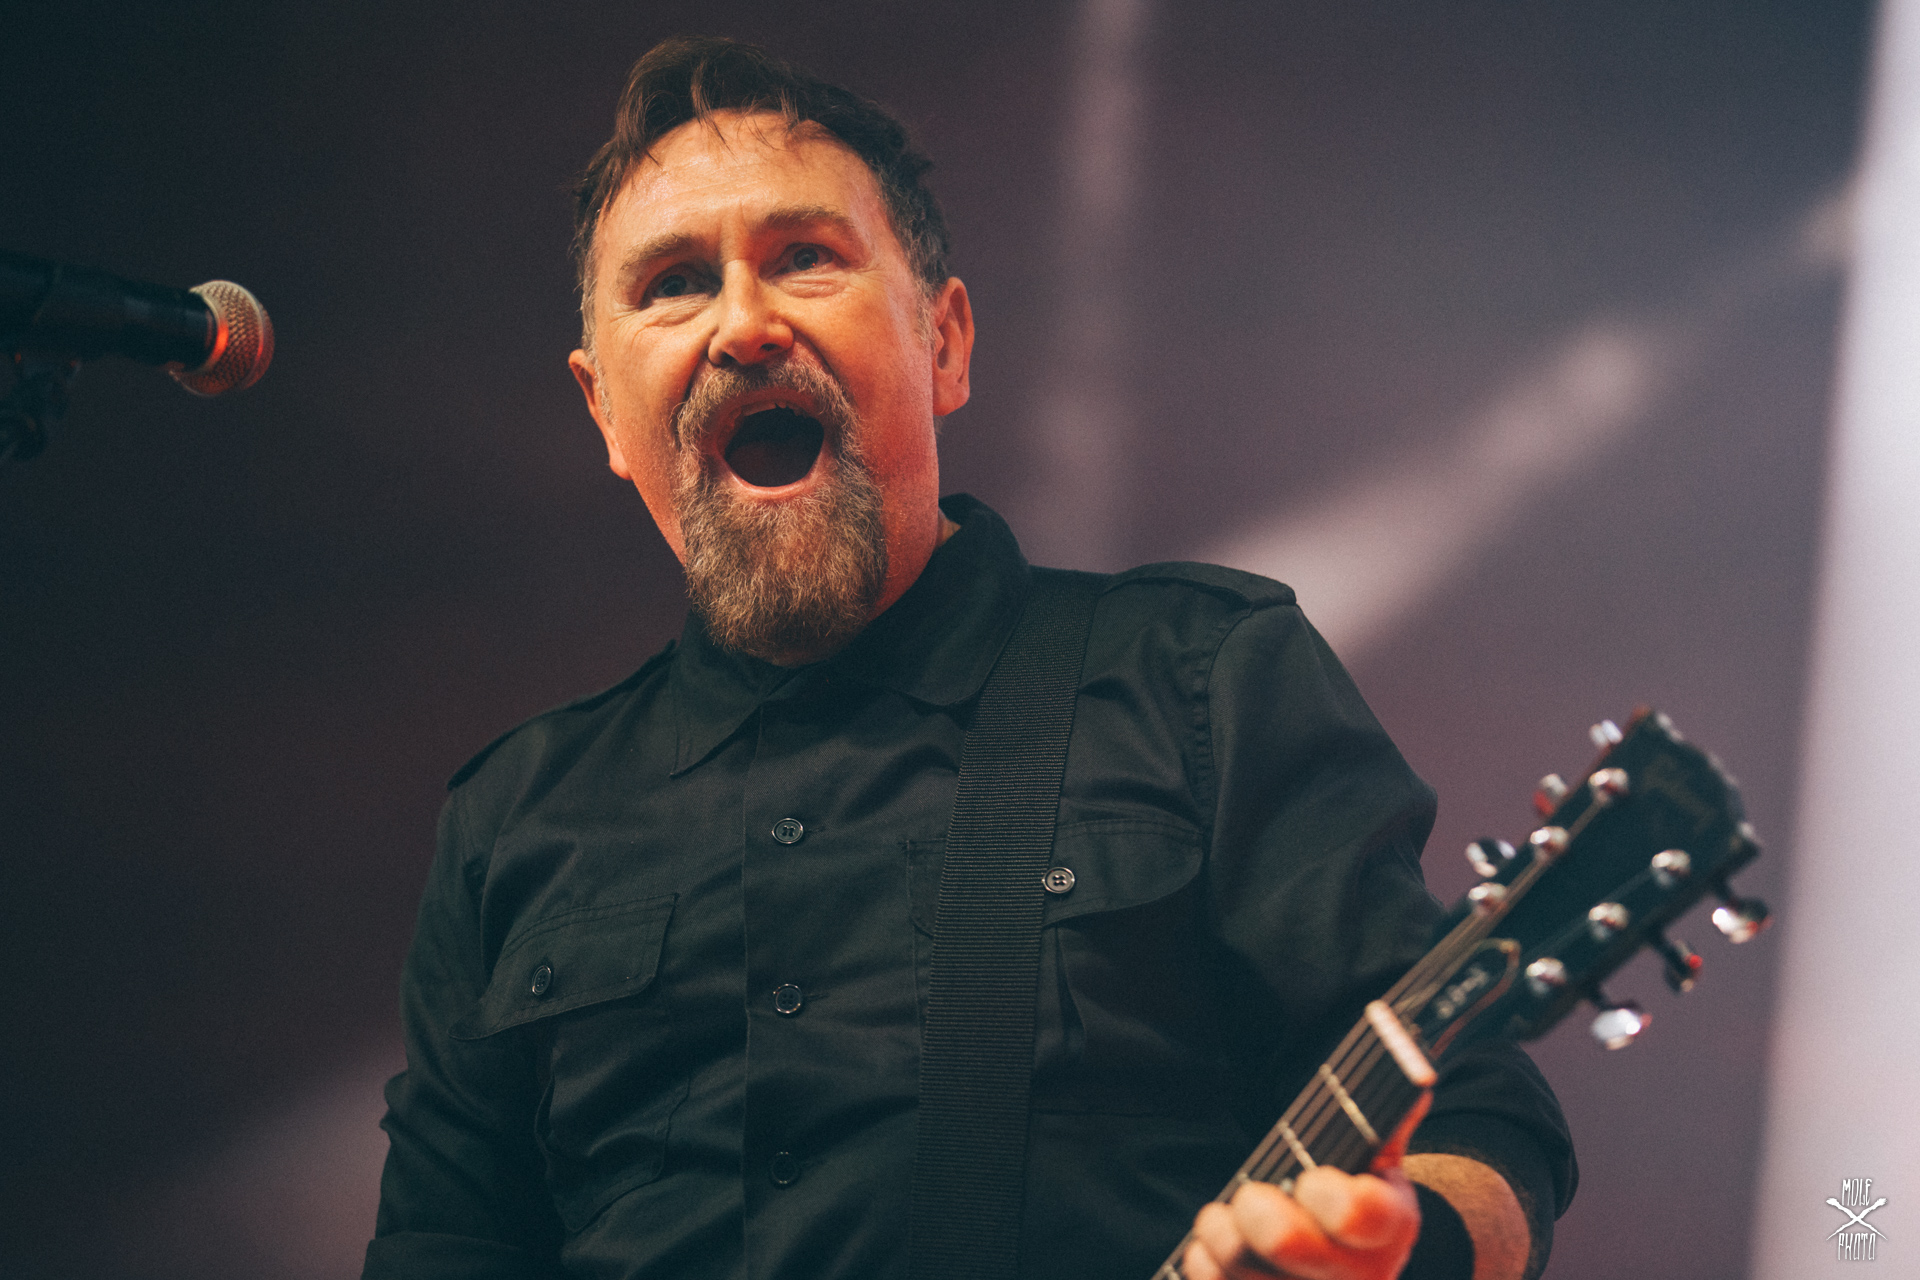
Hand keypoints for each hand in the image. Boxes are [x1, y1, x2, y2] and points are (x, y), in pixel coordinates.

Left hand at [1180, 1093, 1428, 1279]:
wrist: (1352, 1258)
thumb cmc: (1354, 1193)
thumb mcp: (1376, 1156)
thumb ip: (1382, 1115)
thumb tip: (1406, 1066)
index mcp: (1390, 1224)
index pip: (1363, 1216)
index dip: (1331, 1199)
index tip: (1311, 1179)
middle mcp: (1360, 1275)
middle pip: (1288, 1245)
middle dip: (1258, 1214)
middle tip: (1250, 1195)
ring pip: (1245, 1272)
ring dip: (1221, 1236)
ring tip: (1223, 1217)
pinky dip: (1204, 1266)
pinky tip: (1210, 1248)